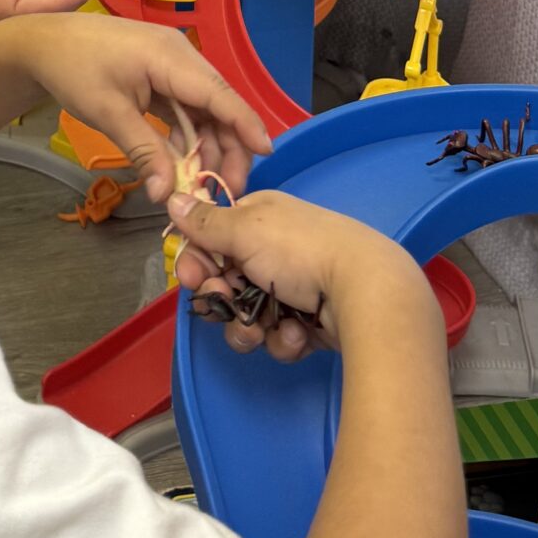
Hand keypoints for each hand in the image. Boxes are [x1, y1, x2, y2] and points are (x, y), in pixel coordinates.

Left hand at [13, 12, 267, 205]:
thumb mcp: (108, 113)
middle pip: (218, 104)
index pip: (219, 94)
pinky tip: (187, 165)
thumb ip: (144, 152)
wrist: (41, 43)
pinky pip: (185, 107)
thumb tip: (168, 196)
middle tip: (228, 190)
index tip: (266, 154)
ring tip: (207, 185)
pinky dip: (188, 135)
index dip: (245, 125)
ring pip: (203, 109)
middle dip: (228, 147)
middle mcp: (179, 56)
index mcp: (170, 57)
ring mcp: (170, 65)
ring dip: (207, 145)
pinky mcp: (160, 75)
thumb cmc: (73, 69)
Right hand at [166, 190, 427, 362]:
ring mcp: (295, 288)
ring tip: (268, 328)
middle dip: (223, 301)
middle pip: (227, 283)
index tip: (192, 279)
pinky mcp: (311, 322)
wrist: (364, 292)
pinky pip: (278, 336)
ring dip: (251, 328)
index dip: (198, 262)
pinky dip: (284, 338)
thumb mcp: (245, 230)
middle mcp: (275, 251)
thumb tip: (173, 198)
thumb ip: (205, 223)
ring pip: (249, 317)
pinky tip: (299, 333)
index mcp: (259, 219)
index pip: (213, 240)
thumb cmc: (299, 252)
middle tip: (228, 303)